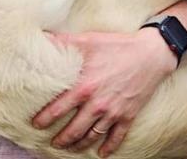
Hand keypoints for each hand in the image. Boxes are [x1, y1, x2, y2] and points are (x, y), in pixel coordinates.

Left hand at [34, 30, 177, 156]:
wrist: (151, 53)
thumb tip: (41, 38)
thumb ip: (63, 42)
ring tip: (70, 149)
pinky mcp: (128, 115)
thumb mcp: (88, 40)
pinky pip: (116, 137)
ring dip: (79, 146)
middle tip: (53, 143)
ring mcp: (113, 112)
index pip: (57, 109)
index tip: (36, 124)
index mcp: (83, 87)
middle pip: (73, 130)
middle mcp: (96, 104)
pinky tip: (101, 153)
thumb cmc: (117, 45)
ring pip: (91, 137)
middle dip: (61, 139)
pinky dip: (108, 148)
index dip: (44, 119)